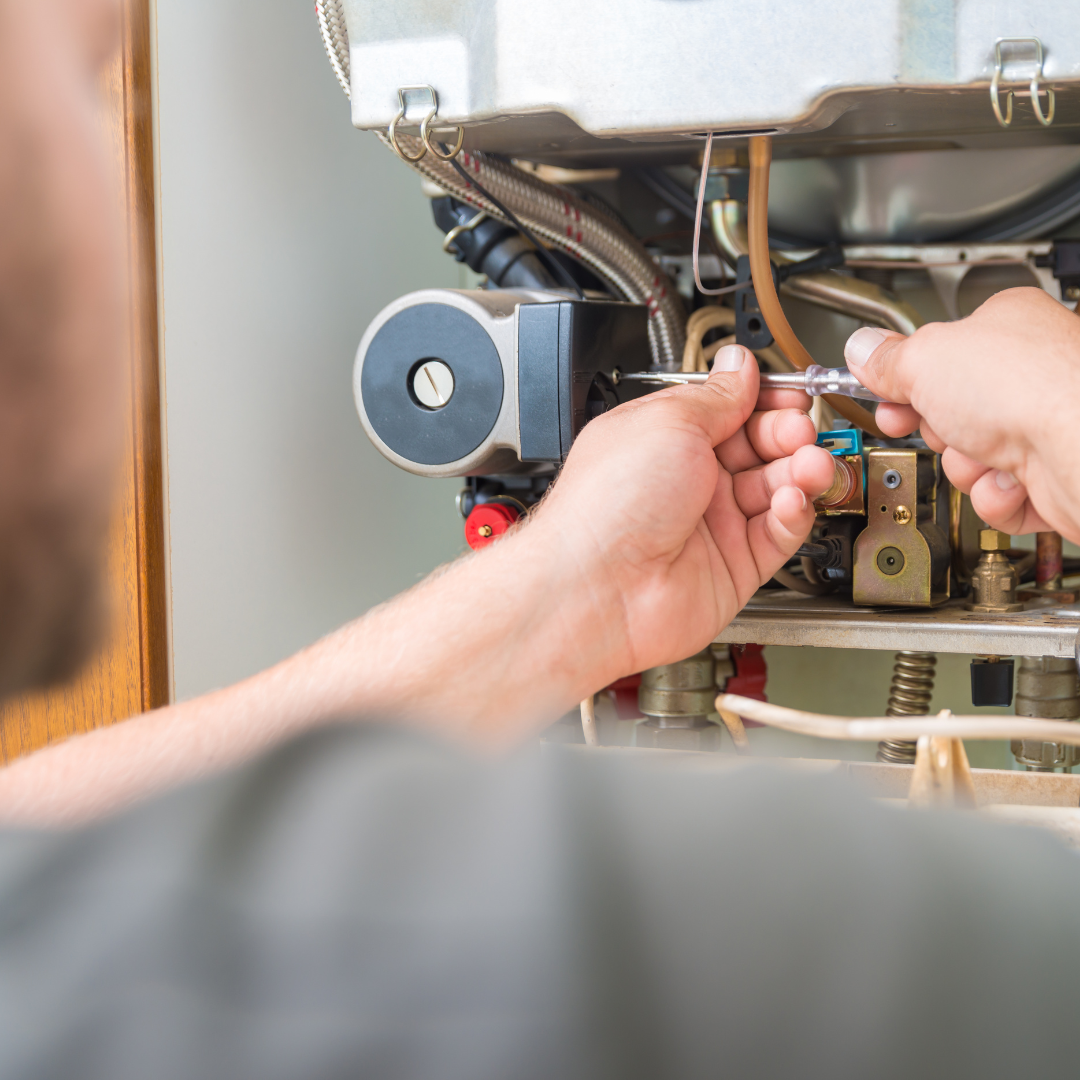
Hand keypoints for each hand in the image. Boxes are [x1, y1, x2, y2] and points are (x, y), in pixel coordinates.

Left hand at [526, 343, 833, 675]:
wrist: (598, 587)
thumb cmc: (607, 505)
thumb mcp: (669, 422)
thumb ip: (716, 396)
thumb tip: (739, 365)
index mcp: (664, 438)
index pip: (729, 410)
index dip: (764, 400)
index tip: (791, 394)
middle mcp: (687, 480)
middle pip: (759, 447)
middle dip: (787, 433)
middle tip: (799, 430)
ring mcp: (711, 524)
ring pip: (776, 489)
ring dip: (799, 471)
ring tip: (808, 464)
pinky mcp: (733, 566)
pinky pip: (778, 534)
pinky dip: (793, 514)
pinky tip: (790, 500)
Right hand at [844, 287, 1079, 539]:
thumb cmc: (1032, 389)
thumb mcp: (926, 359)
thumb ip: (887, 358)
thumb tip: (862, 348)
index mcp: (1005, 326)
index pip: (936, 353)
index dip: (902, 378)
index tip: (880, 392)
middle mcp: (1028, 373)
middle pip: (947, 410)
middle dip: (935, 428)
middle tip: (938, 423)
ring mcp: (1041, 424)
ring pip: (967, 458)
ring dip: (965, 465)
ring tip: (986, 453)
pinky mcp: (1051, 474)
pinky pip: (995, 494)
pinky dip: (993, 494)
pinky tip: (1010, 479)